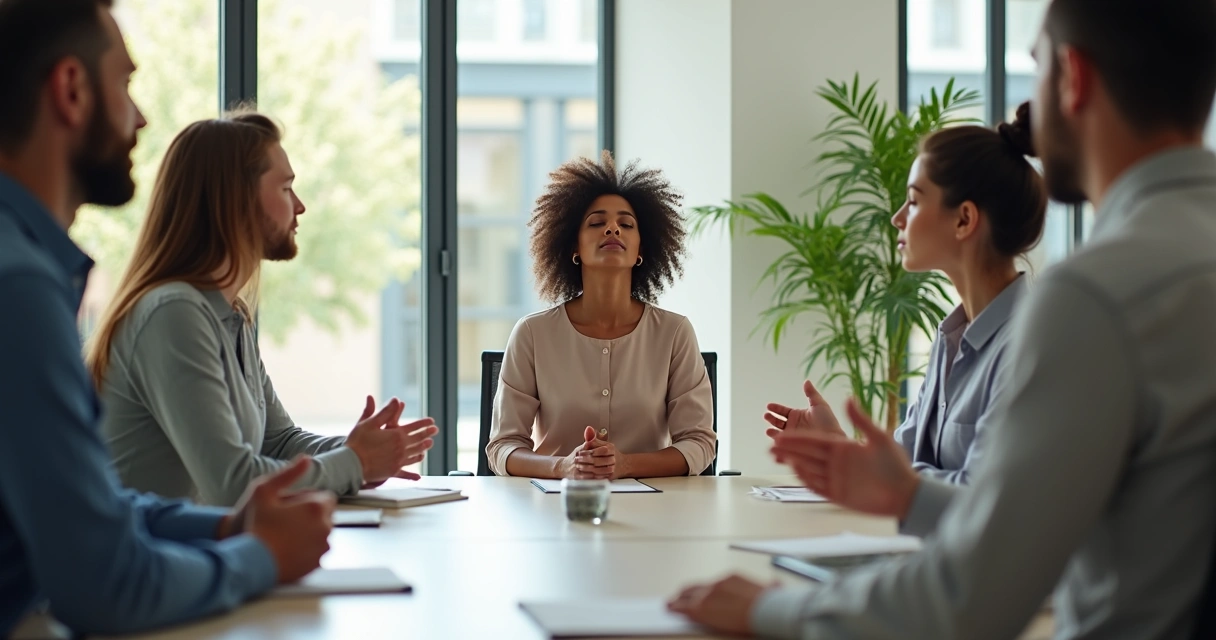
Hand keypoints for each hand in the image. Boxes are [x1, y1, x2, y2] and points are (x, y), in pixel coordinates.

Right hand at [240, 457, 335, 583]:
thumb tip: (306, 459)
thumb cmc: (254, 525)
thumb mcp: (264, 490)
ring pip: (322, 534)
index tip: (293, 506)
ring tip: (285, 535)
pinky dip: (307, 549)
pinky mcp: (316, 564)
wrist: (248, 561)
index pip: (327, 498)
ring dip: (310, 531)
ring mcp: (322, 548)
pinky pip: (316, 551)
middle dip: (311, 515)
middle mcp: (325, 528)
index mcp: (316, 508)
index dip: (309, 500)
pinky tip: (287, 548)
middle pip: (325, 516)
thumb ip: (288, 473)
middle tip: (286, 520)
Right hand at [344, 396, 438, 484]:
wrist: (350, 463)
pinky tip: (418, 477)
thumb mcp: (370, 423)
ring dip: (423, 449)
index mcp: (396, 435)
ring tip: (429, 445)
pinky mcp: (392, 472)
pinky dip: (412, 475)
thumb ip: (385, 412)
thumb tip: (396, 399)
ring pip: (415, 455)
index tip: (431, 421)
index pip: (415, 427)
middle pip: (418, 440)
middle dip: (427, 434)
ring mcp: (398, 461)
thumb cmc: (358, 442)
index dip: (424, 423)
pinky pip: (405, 473)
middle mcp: (401, 448)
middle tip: (435, 431)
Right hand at [558, 427, 611, 477]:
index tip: (607, 449)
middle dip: (603, 460)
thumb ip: (588, 440)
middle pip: (591, 460)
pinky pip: (589, 478)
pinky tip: (604, 477)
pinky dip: (597, 478)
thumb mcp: (580, 447)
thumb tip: (590, 429)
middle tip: (613, 460)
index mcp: (579, 451)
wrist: (563, 468)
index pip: (590, 450)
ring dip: (602, 470)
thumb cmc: (575, 457)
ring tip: (611, 469)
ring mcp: (576, 469)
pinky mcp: (577, 478)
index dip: (599, 449)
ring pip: (591, 470)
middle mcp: (577, 460)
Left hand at [667, 574, 769, 635]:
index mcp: (732, 578)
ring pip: (687, 595)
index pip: (714, 584)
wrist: (766, 610)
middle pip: (697, 586)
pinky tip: (669, 608)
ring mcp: (707, 595)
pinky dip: (674, 607)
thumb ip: (770, 587)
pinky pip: (682, 607)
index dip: (708, 590)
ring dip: (680, 599)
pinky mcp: (700, 608)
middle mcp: (717, 584)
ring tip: (672, 602)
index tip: (708, 594)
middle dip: (688, 591)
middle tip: (682, 595)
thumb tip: (776, 586)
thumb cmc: (771, 603)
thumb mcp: (772, 591)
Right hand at [764, 380, 846, 438]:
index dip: (775, 408)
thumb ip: (811, 393)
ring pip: (778, 433)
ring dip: (772, 431)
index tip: (769, 406)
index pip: (783, 411)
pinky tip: (775, 440)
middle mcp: (794, 425)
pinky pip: (783, 443)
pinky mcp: (794, 446)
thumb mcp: (819, 404)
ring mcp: (793, 436)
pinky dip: (777, 442)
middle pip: (778, 422)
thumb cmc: (828, 421)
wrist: (833, 438)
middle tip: (766, 415)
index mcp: (798, 415)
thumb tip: (806, 381)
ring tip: (768, 430)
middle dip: (771, 419)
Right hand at [771, 398, 919, 518]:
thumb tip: (848, 397)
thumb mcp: (880, 438)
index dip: (798, 437)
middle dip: (789, 449)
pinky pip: (816, 485)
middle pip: (807, 454)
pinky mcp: (838, 494)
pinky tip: (795, 469)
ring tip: (776, 456)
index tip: (781, 432)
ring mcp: (836, 478)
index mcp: (843, 448)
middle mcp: (837, 462)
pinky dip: (805, 478)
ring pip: (809, 468)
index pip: (815, 441)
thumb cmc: (896, 466)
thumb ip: (861, 420)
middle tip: (770, 444)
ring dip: (792, 462)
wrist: (906, 494)